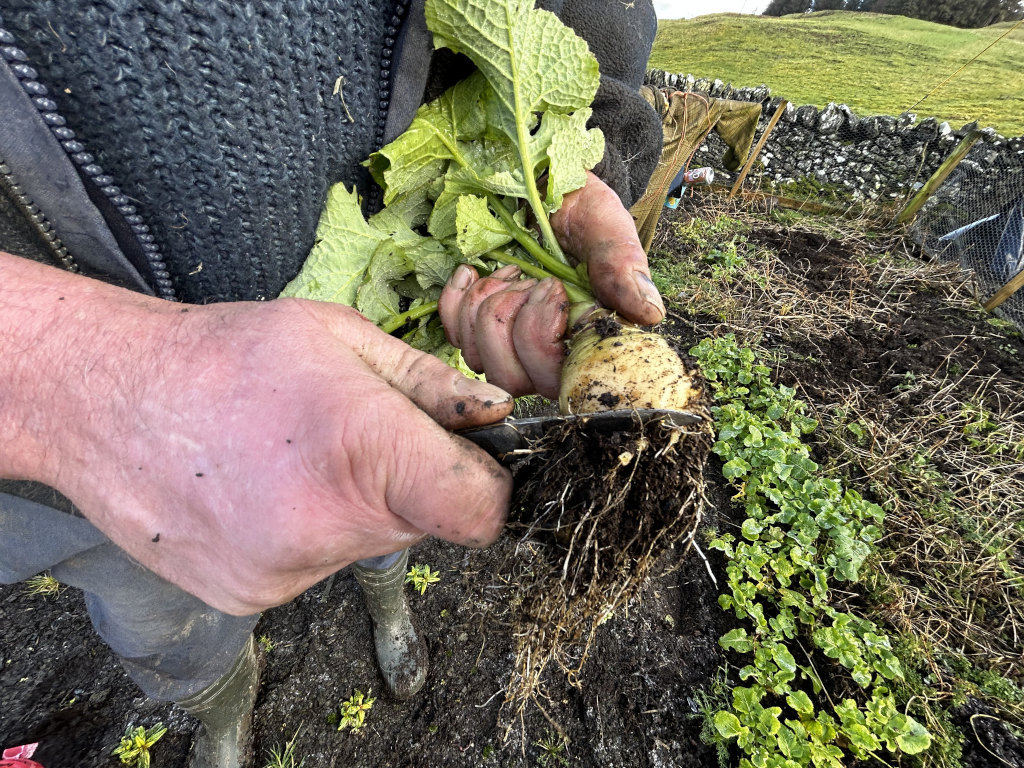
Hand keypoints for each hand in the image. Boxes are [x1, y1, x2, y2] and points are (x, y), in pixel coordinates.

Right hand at [0, 254, 513, 614]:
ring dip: (357, 508)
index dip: (488, 484)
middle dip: (413, 483)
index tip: (468, 459)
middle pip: (426, 525)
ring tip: (296, 459)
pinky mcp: (253, 596)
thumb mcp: (342, 335)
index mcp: (364, 447)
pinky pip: (318, 566)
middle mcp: (328, 525)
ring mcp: (286, 572)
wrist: (108, 399)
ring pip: (370, 545)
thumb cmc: (228, 352)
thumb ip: (431, 384)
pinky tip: (265, 491)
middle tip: (357, 436)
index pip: (480, 511)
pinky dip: (309, 532)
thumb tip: (498, 415)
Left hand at [438, 172, 664, 398]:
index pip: (556, 380)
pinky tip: (473, 270)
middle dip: (508, 321)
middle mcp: (549, 352)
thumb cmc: (579, 207)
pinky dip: (456, 301)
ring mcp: (509, 343)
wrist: (542, 183)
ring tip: (508, 270)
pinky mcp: (476, 327)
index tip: (551, 286)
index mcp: (587, 339)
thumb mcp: (605, 225)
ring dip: (484, 307)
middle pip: (512, 380)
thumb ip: (622, 265)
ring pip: (478, 360)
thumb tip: (650, 314)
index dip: (542, 340)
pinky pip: (453, 336)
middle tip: (526, 277)